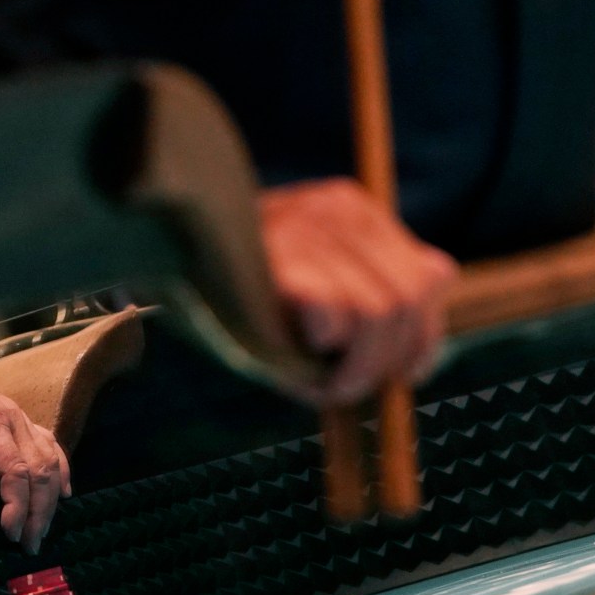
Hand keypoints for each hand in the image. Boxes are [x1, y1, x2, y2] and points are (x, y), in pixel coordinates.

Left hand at [0, 328, 69, 551]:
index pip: (16, 470)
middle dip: (40, 511)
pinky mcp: (17, 421)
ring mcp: (19, 419)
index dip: (18, 505)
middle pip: (41, 470)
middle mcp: (14, 419)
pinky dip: (59, 471)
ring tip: (43, 529)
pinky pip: (49, 446)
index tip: (11, 532)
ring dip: (51, 497)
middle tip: (30, 545)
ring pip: (51, 460)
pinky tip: (62, 493)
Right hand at [259, 178, 459, 404]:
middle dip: (392, 358)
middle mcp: (338, 209)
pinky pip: (334, 315)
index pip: (432, 276)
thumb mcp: (317, 297)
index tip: (405, 372)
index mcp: (355, 211)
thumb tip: (426, 361)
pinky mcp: (278, 258)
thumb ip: (370, 311)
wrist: (161, 270)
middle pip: (411, 298)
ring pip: (380, 313)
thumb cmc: (240, 300)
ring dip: (357, 366)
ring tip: (324, 377)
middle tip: (352, 385)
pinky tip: (302, 349)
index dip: (426, 336)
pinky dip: (325, 350)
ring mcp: (307, 226)